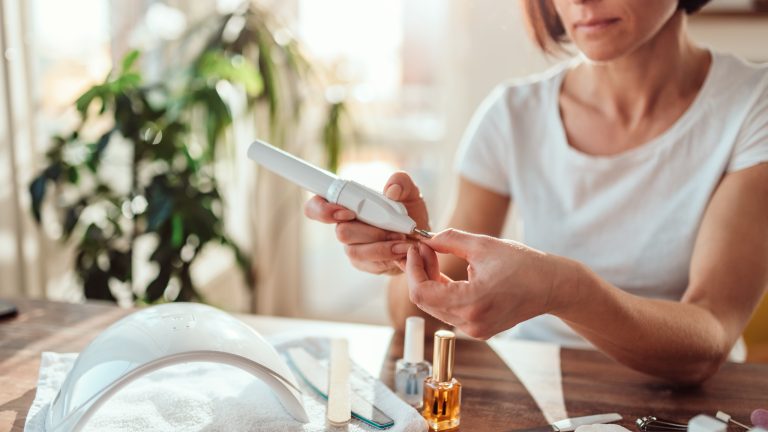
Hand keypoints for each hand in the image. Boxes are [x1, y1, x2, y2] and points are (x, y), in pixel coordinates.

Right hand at [303, 172, 429, 274]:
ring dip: (381, 245)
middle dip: (368, 230)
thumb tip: (391, 190)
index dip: (322, 210)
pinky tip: (403, 249)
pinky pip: (370, 264)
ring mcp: (352, 246)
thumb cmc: (408, 211)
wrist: (419, 237)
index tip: (347, 212)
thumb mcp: (410, 191)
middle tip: (393, 227)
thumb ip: (401, 182)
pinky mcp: (364, 263)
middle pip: (341, 232)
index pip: (316, 206)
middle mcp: (344, 226)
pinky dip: (389, 256)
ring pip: (355, 250)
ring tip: (402, 239)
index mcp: (346, 204)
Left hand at [405, 229, 577, 338]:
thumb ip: (448, 240)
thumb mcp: (483, 245)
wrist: (552, 285)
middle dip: (419, 272)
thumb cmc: (523, 263)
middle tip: (423, 247)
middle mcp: (470, 323)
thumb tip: (425, 239)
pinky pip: (449, 311)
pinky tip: (444, 271)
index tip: (415, 248)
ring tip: (434, 255)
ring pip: (435, 307)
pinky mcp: (478, 329)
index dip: (412, 269)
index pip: (421, 293)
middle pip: (425, 301)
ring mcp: (474, 330)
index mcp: (471, 303)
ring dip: (429, 281)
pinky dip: (442, 291)